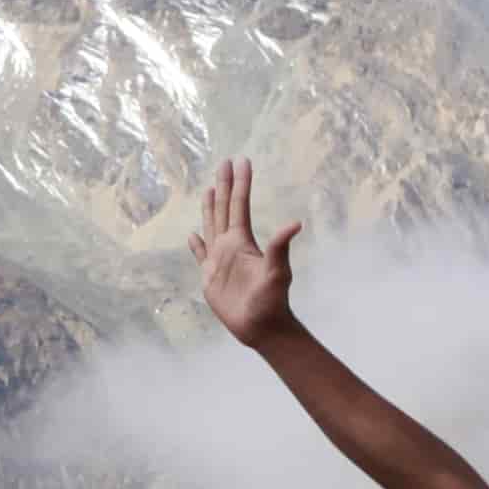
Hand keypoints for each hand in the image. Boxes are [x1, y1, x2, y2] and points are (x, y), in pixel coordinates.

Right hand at [190, 159, 300, 351]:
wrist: (260, 327)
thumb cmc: (271, 301)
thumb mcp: (278, 272)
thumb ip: (281, 247)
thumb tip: (295, 223)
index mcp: (243, 242)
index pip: (240, 205)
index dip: (240, 183)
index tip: (240, 161)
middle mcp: (231, 246)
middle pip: (224, 209)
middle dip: (224, 185)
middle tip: (224, 161)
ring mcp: (220, 260)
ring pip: (212, 225)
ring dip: (210, 207)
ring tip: (208, 189)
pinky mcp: (210, 276)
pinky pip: (201, 255)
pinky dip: (196, 244)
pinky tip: (192, 235)